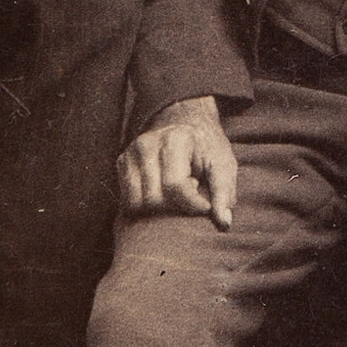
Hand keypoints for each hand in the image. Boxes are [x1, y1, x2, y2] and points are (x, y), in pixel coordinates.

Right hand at [117, 96, 237, 225]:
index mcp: (175, 140)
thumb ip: (224, 192)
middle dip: (175, 207)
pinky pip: (127, 201)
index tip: (205, 206)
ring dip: (158, 209)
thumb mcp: (223, 165)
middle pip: (153, 199)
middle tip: (190, 193)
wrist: (185, 123)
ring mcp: (130, 153)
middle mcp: (147, 144)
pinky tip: (162, 192)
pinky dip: (145, 206)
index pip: (175, 186)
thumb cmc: (207, 148)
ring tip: (176, 193)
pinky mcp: (122, 163)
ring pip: (136, 204)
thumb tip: (223, 223)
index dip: (192, 204)